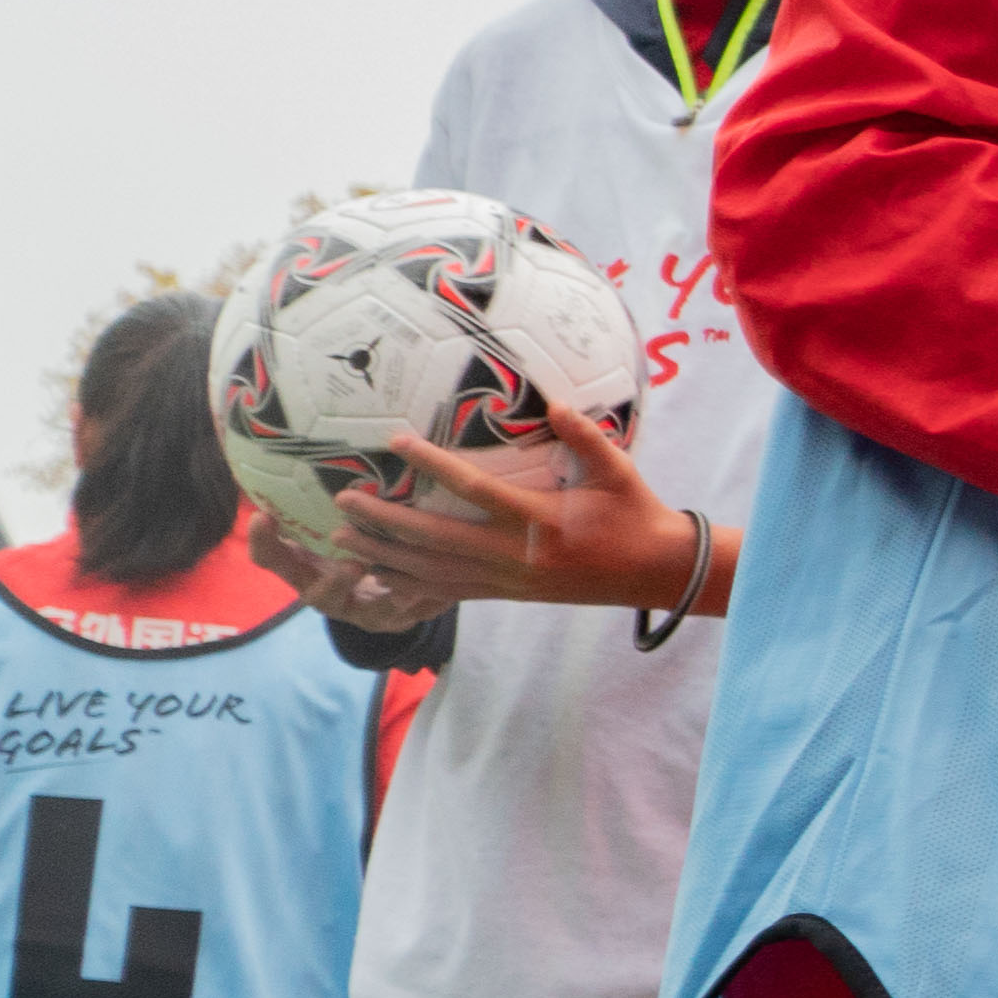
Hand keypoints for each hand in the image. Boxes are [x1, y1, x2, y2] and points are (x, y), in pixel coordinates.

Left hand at [322, 408, 720, 619]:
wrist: (653, 573)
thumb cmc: (635, 515)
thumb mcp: (618, 471)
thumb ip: (585, 437)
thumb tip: (554, 404)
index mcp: (541, 520)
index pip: (473, 490)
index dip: (432, 465)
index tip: (395, 443)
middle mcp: (516, 555)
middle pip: (435, 539)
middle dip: (386, 520)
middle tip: (344, 500)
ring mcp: (508, 579)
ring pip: (433, 570)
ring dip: (385, 554)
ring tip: (345, 537)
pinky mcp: (507, 593)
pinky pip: (449, 591)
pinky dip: (410, 583)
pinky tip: (380, 574)